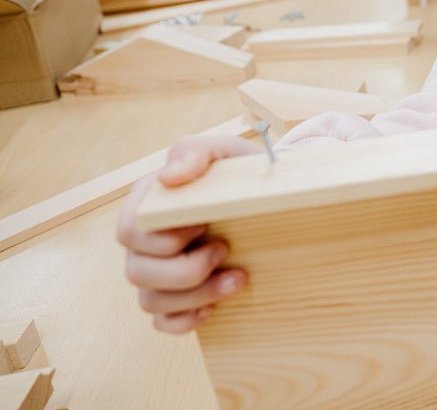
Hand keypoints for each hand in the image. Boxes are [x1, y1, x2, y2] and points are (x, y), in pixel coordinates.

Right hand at [117, 135, 258, 332]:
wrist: (269, 196)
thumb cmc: (237, 173)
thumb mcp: (223, 152)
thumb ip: (195, 153)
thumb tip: (168, 177)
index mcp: (146, 205)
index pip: (130, 231)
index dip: (166, 235)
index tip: (205, 222)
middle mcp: (143, 242)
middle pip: (137, 272)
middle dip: (186, 269)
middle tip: (225, 250)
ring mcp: (156, 273)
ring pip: (151, 301)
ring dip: (196, 295)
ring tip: (239, 279)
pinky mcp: (174, 297)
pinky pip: (163, 323)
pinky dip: (186, 320)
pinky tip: (215, 307)